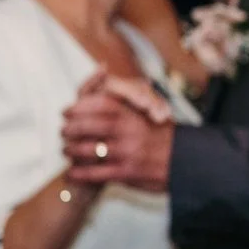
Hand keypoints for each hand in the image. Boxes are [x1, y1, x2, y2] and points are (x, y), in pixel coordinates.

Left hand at [60, 77, 173, 191]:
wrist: (186, 164)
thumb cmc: (165, 138)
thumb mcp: (153, 112)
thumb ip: (129, 99)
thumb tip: (105, 74)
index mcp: (134, 115)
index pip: (101, 104)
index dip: (80, 106)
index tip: (67, 111)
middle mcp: (130, 131)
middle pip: (90, 125)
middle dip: (71, 128)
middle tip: (62, 131)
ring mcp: (128, 152)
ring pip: (89, 149)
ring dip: (72, 150)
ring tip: (65, 150)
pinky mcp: (127, 173)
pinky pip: (95, 173)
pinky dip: (79, 174)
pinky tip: (71, 173)